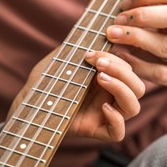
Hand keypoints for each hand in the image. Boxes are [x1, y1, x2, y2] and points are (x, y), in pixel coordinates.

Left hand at [8, 50, 144, 141]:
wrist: (28, 105)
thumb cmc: (45, 81)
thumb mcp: (62, 60)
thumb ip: (79, 47)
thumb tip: (97, 33)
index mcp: (108, 80)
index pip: (129, 70)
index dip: (117, 60)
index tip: (91, 53)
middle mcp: (111, 97)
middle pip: (138, 87)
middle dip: (121, 71)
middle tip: (97, 64)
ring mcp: (106, 115)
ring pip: (134, 107)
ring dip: (122, 89)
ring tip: (100, 78)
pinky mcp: (97, 131)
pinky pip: (119, 133)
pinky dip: (116, 119)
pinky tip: (103, 107)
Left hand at [106, 0, 166, 96]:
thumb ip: (147, 10)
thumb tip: (116, 6)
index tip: (124, 2)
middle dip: (144, 15)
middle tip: (118, 19)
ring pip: (166, 46)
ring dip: (137, 38)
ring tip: (113, 34)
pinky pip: (159, 72)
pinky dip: (137, 64)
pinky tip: (120, 56)